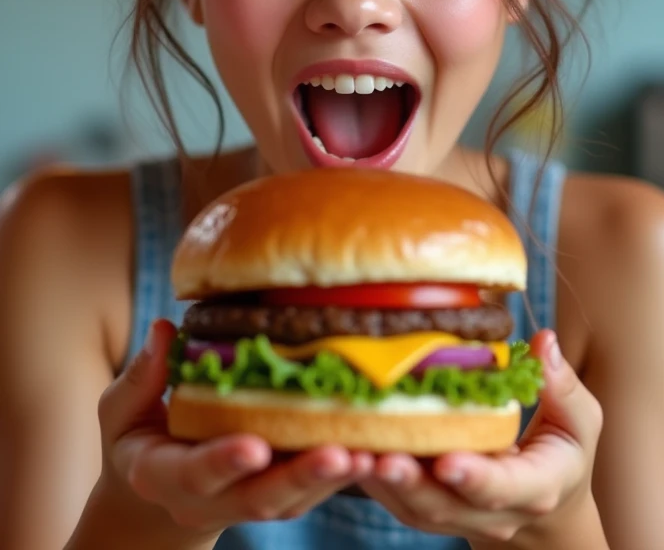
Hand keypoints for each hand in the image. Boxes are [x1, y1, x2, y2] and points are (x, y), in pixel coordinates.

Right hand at [97, 319, 373, 540]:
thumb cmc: (136, 437)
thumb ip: (142, 376)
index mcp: (164, 476)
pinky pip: (310, 491)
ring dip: (332, 478)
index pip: (196, 474)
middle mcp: (208, 501)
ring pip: (293, 500)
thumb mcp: (120, 410)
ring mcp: (244, 504)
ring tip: (369, 452)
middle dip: (300, 476)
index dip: (225, 462)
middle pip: (258, 498)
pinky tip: (374, 449)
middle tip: (339, 452)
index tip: (254, 444)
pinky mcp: (276, 497)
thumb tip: (165, 328)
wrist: (151, 497)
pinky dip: (340, 473)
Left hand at [359, 330, 603, 544]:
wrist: (547, 508)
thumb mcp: (579, 422)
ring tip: (351, 450)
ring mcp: (458, 516)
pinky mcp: (428, 508)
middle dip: (412, 482)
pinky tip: (345, 446)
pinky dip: (370, 477)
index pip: (504, 488)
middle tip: (383, 455)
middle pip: (446, 505)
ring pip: (413, 507)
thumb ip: (562, 385)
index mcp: (536, 488)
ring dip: (380, 481)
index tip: (448, 460)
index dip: (474, 477)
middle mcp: (494, 512)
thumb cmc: (562, 452)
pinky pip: (394, 499)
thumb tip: (543, 342)